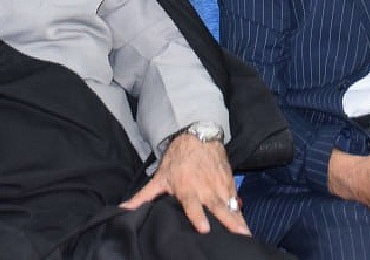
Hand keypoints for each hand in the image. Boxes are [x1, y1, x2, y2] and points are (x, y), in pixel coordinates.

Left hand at [121, 134, 248, 235]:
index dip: (198, 217)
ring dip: (238, 218)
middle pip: (218, 208)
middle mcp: (205, 189)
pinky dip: (239, 207)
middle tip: (240, 233)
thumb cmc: (176, 159)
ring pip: (230, 204)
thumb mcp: (159, 177)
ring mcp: (219, 184)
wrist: (197, 134)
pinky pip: (234, 196)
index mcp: (188, 189)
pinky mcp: (228, 180)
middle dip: (229, 221)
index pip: (193, 206)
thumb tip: (123, 210)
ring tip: (246, 232)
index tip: (204, 229)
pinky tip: (244, 219)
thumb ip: (144, 196)